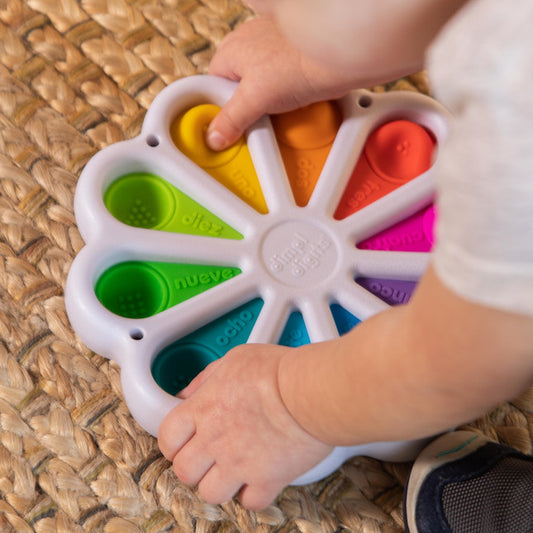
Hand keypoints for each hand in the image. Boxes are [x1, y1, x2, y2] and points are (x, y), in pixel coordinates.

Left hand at [158, 343, 332, 509]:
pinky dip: (252, 494)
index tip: (182, 442)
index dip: (173, 442)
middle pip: (184, 471)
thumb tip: (188, 392)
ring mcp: (240, 463)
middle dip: (193, 466)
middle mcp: (216, 440)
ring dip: (219, 484)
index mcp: (204, 409)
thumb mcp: (235, 359)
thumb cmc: (278, 370)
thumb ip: (206, 378)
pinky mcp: (267, 479)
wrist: (311, 391)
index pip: (168, 437)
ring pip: (210, 493)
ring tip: (232, 469)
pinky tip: (259, 477)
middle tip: (207, 457)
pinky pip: (249, 502)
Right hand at [206, 17, 356, 149]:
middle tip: (255, 121)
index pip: (214, 85)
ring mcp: (273, 48)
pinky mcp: (294, 58)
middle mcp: (249, 43)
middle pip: (238, 85)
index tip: (228, 127)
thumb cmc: (297, 64)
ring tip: (277, 115)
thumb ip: (231, 119)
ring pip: (261, 85)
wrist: (340, 56)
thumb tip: (214, 137)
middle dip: (246, 106)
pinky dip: (287, 95)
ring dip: (268, 102)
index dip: (221, 109)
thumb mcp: (255, 99)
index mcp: (231, 49)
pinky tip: (294, 105)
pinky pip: (282, 82)